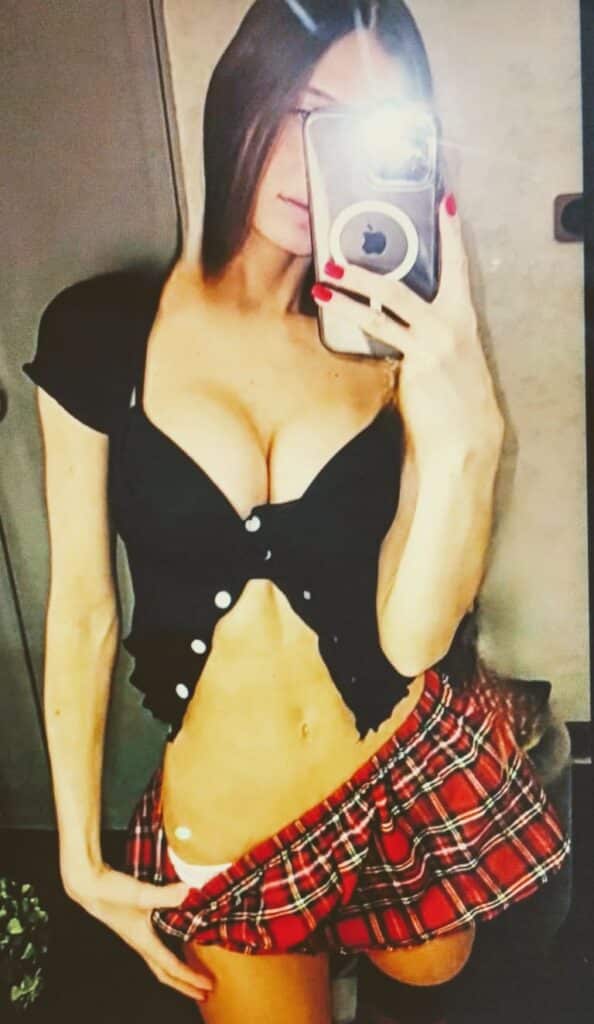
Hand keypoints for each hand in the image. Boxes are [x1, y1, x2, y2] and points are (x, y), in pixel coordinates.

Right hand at [67, 863, 214, 1002]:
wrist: (88, 885)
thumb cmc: (111, 891)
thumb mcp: (139, 894)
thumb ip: (164, 895)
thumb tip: (188, 892)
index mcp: (144, 941)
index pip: (171, 967)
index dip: (190, 977)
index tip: (208, 985)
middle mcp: (140, 943)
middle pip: (164, 973)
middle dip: (184, 985)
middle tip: (203, 993)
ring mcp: (136, 936)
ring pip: (159, 963)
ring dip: (177, 972)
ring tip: (193, 975)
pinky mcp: (135, 926)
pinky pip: (156, 949)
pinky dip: (169, 955)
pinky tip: (177, 944)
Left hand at [311, 193, 504, 469]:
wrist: (467, 438)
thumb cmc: (453, 402)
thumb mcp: (446, 359)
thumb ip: (424, 336)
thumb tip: (392, 324)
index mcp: (462, 319)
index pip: (459, 267)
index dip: (451, 234)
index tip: (445, 203)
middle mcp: (452, 323)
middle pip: (405, 283)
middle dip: (368, 267)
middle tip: (338, 255)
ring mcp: (435, 340)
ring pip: (387, 303)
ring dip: (350, 292)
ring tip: (323, 283)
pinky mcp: (420, 359)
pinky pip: (382, 333)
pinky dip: (356, 321)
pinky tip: (335, 316)